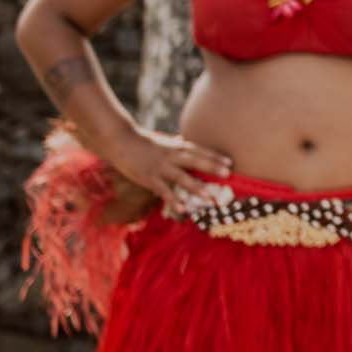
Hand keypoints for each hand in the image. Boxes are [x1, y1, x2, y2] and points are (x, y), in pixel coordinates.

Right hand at [107, 126, 233, 211]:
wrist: (121, 141)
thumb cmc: (143, 142)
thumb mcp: (164, 142)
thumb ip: (176, 145)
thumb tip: (185, 143)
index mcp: (176, 146)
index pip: (199, 151)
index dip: (215, 156)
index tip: (231, 162)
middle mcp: (171, 156)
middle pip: (195, 161)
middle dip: (212, 167)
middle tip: (228, 175)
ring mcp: (160, 168)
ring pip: (181, 178)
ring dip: (196, 188)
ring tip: (210, 198)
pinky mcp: (149, 178)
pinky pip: (164, 191)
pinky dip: (174, 200)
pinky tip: (184, 209)